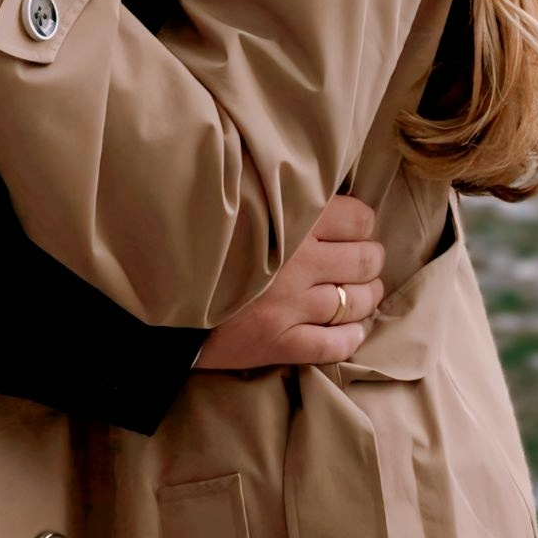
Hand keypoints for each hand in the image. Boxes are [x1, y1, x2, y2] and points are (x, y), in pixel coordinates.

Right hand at [195, 195, 385, 371]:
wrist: (165, 291)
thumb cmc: (206, 237)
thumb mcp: (245, 203)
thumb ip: (284, 199)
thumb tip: (317, 192)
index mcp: (295, 221)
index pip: (358, 218)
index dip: (363, 225)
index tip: (358, 229)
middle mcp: (301, 262)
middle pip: (363, 261)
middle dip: (372, 261)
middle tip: (367, 261)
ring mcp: (292, 306)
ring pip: (353, 303)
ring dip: (368, 298)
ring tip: (366, 294)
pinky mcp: (280, 342)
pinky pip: (332, 345)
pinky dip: (350, 338)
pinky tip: (353, 331)